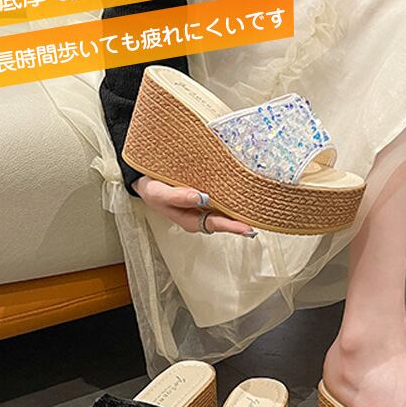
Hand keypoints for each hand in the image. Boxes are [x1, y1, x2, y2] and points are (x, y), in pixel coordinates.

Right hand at [132, 177, 256, 236]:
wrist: (144, 178)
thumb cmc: (151, 189)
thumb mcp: (159, 194)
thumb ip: (178, 197)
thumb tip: (201, 197)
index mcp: (191, 220)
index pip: (216, 224)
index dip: (233, 226)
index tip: (248, 228)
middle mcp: (200, 215)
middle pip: (226, 219)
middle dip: (243, 219)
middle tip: (262, 218)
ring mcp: (204, 205)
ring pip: (226, 209)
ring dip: (240, 208)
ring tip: (259, 206)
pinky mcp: (206, 194)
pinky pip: (222, 196)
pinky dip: (232, 195)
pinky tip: (243, 190)